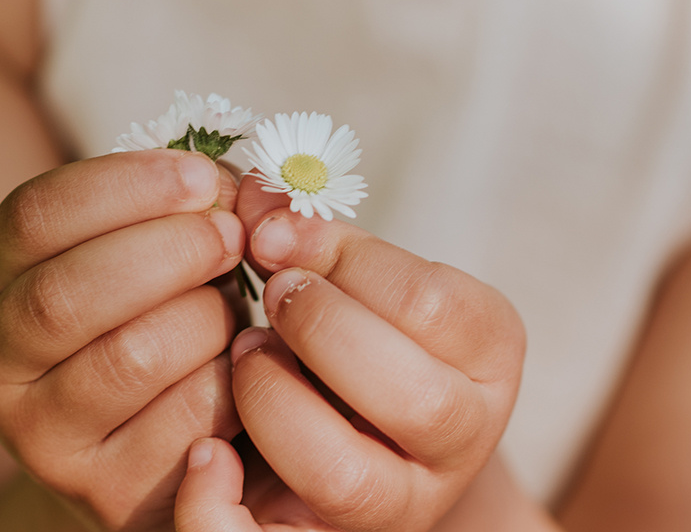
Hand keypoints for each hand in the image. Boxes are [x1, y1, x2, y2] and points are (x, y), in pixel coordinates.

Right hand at [0, 150, 245, 530]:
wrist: (141, 437)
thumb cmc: (154, 306)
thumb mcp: (150, 240)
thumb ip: (192, 202)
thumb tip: (247, 189)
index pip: (35, 216)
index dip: (124, 185)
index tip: (200, 176)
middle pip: (68, 294)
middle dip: (171, 250)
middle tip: (231, 235)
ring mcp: (42, 436)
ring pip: (133, 357)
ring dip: (208, 314)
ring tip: (232, 301)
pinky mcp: (106, 490)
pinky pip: (185, 418)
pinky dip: (231, 375)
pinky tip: (240, 357)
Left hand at [191, 178, 525, 531]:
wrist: (373, 417)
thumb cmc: (367, 319)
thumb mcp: (365, 273)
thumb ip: (316, 235)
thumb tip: (255, 191)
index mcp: (488, 351)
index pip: (429, 306)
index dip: (340, 260)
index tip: (271, 230)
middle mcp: (462, 439)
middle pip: (413, 400)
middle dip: (321, 329)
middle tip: (272, 291)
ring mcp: (401, 502)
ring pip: (349, 479)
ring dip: (275, 402)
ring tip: (244, 351)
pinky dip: (222, 511)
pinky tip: (202, 453)